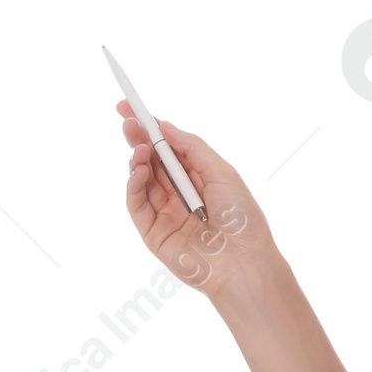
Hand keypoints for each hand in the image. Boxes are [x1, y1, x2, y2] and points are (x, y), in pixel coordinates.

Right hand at [115, 102, 276, 300]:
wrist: (245, 264)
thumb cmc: (243, 221)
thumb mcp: (223, 174)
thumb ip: (194, 149)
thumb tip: (167, 127)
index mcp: (199, 180)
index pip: (169, 150)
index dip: (151, 128)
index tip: (131, 107)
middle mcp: (180, 195)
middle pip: (152, 161)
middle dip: (139, 139)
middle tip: (126, 119)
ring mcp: (165, 214)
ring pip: (141, 180)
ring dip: (137, 159)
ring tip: (140, 146)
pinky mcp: (153, 233)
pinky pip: (136, 204)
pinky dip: (133, 184)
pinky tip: (138, 169)